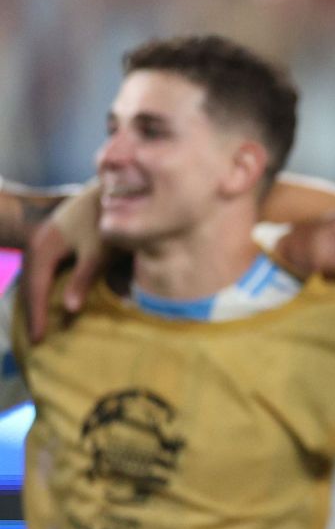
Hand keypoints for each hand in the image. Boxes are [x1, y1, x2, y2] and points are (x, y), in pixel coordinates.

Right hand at [25, 184, 105, 340]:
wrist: (109, 188)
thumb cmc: (107, 220)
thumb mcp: (98, 252)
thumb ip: (84, 279)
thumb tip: (70, 310)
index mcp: (43, 249)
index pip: (36, 289)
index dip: (38, 315)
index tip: (40, 340)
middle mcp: (38, 244)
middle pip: (30, 285)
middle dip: (33, 312)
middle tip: (37, 340)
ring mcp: (43, 240)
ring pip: (35, 278)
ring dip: (37, 301)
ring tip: (42, 325)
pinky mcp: (54, 239)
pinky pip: (43, 270)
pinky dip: (44, 288)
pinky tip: (51, 300)